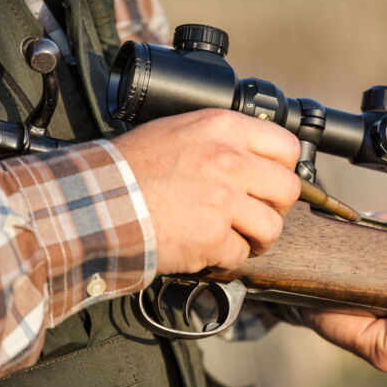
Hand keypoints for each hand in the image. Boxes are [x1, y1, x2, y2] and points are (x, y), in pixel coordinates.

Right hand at [113, 109, 300, 274]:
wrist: (98, 200)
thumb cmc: (131, 167)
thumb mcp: (181, 131)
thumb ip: (222, 140)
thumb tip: (254, 157)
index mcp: (224, 128)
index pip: (287, 146)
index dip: (284, 169)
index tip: (273, 182)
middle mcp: (230, 161)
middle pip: (288, 189)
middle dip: (277, 207)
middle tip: (258, 213)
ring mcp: (223, 200)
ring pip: (272, 227)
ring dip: (258, 237)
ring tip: (238, 237)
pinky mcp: (212, 237)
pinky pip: (240, 254)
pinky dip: (227, 258)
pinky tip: (209, 249)